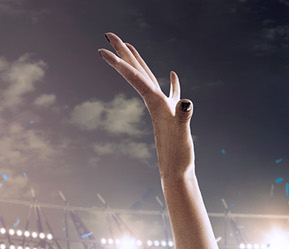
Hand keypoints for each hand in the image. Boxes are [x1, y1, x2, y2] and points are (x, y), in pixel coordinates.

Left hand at [98, 34, 194, 178]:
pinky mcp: (172, 115)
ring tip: (128, 45)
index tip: (102, 50)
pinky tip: (173, 74)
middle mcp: (155, 103)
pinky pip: (170, 93)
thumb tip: (186, 102)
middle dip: (122, 53)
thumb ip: (183, 117)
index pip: (136, 78)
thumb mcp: (181, 135)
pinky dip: (171, 82)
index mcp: (156, 104)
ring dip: (137, 61)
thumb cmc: (178, 157)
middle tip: (108, 34)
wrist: (176, 175)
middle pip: (135, 72)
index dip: (120, 63)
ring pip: (147, 77)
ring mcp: (163, 109)